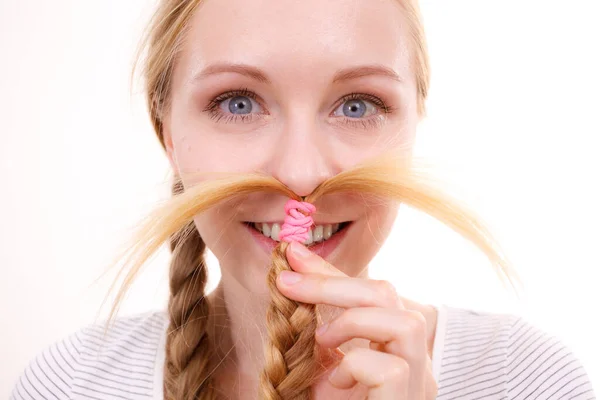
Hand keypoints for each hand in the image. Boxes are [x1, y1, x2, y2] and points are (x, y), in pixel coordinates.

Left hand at [276, 241, 437, 399]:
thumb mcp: (321, 362)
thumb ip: (316, 323)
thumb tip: (290, 273)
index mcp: (393, 344)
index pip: (372, 292)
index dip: (332, 271)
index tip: (292, 254)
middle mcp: (413, 360)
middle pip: (390, 295)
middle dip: (334, 284)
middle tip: (287, 282)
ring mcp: (417, 383)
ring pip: (405, 323)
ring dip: (353, 322)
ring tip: (322, 340)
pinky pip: (389, 370)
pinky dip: (354, 366)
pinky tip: (336, 384)